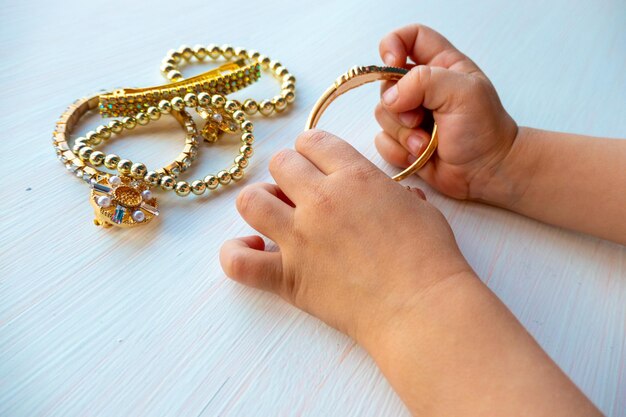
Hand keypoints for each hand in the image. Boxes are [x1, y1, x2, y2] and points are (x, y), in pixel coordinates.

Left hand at [220, 130, 472, 345]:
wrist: (421, 307)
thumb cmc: (430, 259)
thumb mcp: (419, 208)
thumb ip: (393, 194)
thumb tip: (389, 195)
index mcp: (354, 177)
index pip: (313, 141)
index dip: (311, 149)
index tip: (316, 163)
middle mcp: (320, 200)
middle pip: (280, 163)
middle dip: (288, 173)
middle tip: (301, 192)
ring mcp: (299, 238)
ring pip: (250, 201)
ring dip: (259, 203)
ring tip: (275, 215)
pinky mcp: (288, 277)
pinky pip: (238, 262)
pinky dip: (235, 253)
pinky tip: (251, 248)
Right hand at [375, 24, 517, 200]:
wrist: (488, 171)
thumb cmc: (484, 129)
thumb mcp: (462, 93)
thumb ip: (423, 82)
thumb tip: (391, 97)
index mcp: (441, 65)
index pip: (408, 37)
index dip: (393, 45)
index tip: (391, 64)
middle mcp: (423, 87)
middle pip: (386, 82)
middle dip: (397, 105)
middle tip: (418, 118)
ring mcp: (412, 114)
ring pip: (382, 114)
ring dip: (402, 133)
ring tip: (426, 144)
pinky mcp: (405, 140)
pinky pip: (382, 141)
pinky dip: (398, 151)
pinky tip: (420, 156)